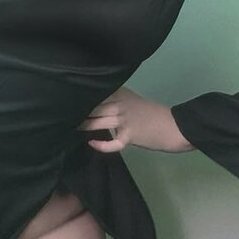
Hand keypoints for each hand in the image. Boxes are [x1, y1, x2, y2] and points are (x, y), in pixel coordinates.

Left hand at [77, 85, 195, 153]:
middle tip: (63, 117)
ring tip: (71, 128)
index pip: (97, 93)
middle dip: (79, 112)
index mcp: (122, 94)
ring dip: (84, 126)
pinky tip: (92, 144)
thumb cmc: (153, 114)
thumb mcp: (133, 101)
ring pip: (99, 122)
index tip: (66, 101)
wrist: (175, 126)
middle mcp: (121, 104)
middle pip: (94, 107)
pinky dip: (102, 145)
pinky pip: (113, 142)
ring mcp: (125, 120)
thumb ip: (116, 100)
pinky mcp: (131, 136)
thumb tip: (94, 106)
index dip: (82, 98)